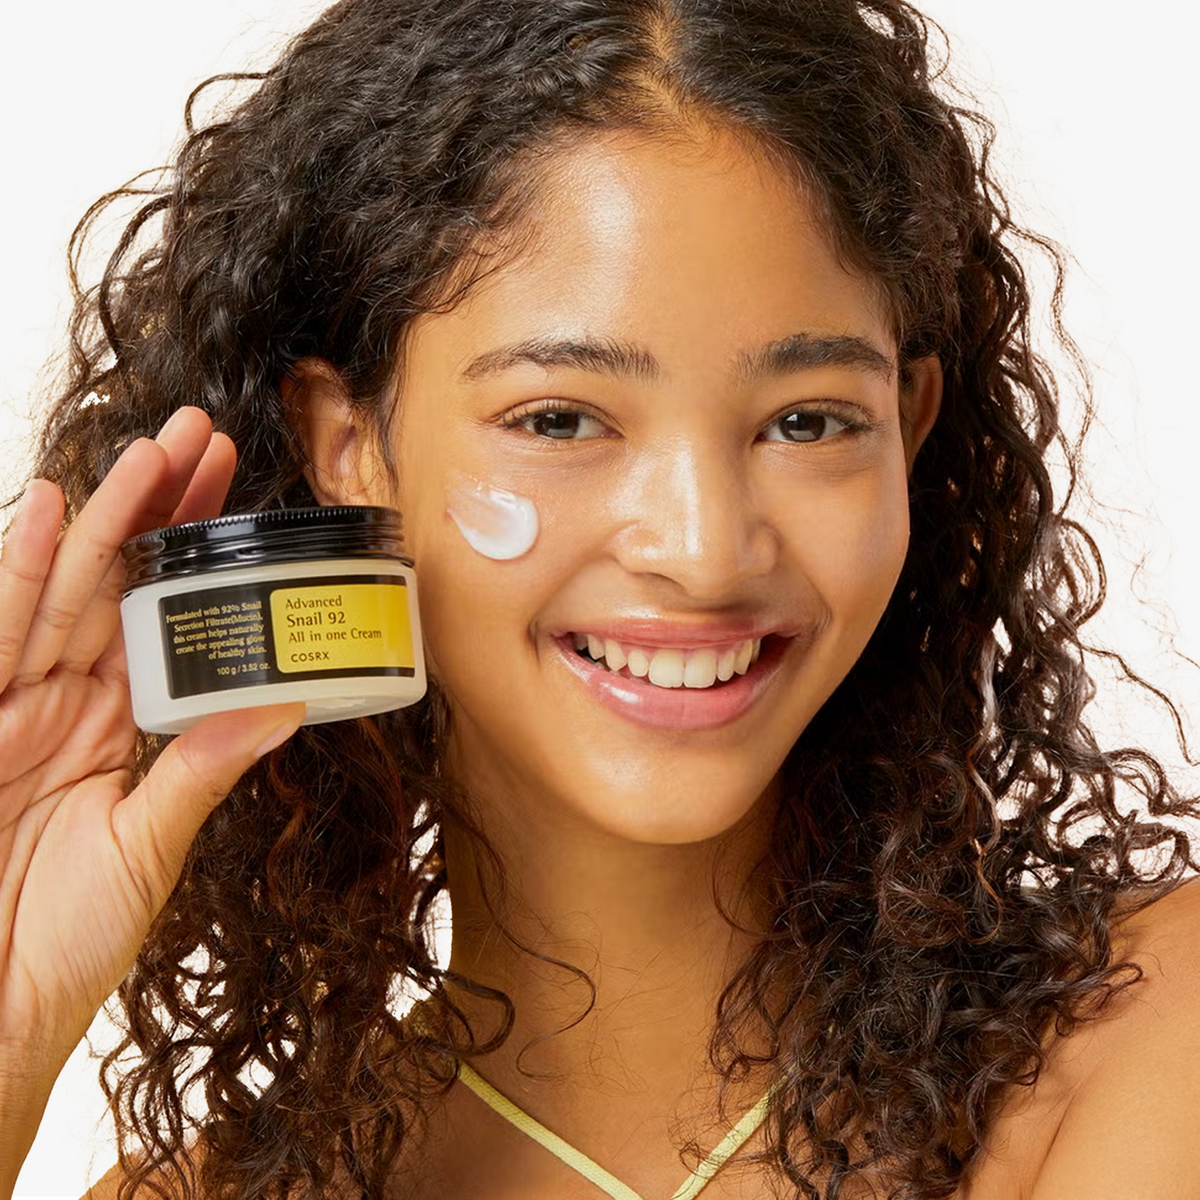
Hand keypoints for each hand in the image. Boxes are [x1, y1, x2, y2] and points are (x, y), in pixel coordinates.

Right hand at [0, 408, 303, 1089]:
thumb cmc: (64, 941)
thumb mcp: (148, 845)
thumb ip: (202, 769)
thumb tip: (287, 709)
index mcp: (117, 725)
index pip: (163, 617)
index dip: (193, 552)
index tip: (235, 491)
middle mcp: (64, 702)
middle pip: (115, 584)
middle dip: (155, 508)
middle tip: (198, 436)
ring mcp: (11, 706)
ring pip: (59, 592)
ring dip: (101, 520)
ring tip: (144, 455)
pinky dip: (16, 573)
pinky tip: (45, 512)